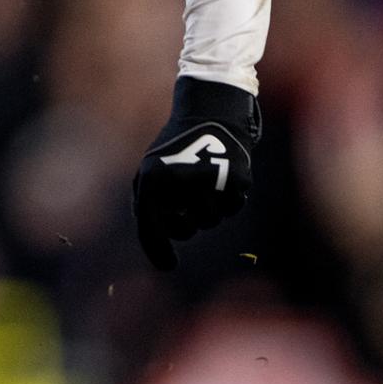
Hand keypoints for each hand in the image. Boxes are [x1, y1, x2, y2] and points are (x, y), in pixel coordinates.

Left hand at [132, 77, 259, 269]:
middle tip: (184, 210)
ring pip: (208, 221)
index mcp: (152, 180)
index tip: (169, 267)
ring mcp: (208, 182)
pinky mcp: (235, 181)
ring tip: (201, 187)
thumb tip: (158, 254)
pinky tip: (220, 180)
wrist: (209, 116)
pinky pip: (230, 209)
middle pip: (184, 230)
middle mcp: (179, 183)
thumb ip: (147, 209)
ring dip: (205, 211)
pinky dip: (225, 201)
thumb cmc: (174, 151)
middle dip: (184, 226)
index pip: (152, 227)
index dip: (158, 250)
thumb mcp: (150, 173)